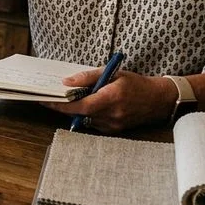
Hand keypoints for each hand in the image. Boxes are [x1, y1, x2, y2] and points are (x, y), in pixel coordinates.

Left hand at [39, 69, 177, 132]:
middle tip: (50, 98)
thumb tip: (66, 82)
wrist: (159, 100)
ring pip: (84, 119)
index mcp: (111, 99)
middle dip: (63, 106)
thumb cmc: (136, 84)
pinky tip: (87, 105)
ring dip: (75, 110)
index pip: (79, 106)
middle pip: (78, 114)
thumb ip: (88, 77)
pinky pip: (93, 123)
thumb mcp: (112, 73)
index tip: (45, 100)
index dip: (60, 104)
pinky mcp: (114, 130)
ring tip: (69, 99)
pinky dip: (86, 115)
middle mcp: (112, 115)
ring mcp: (113, 125)